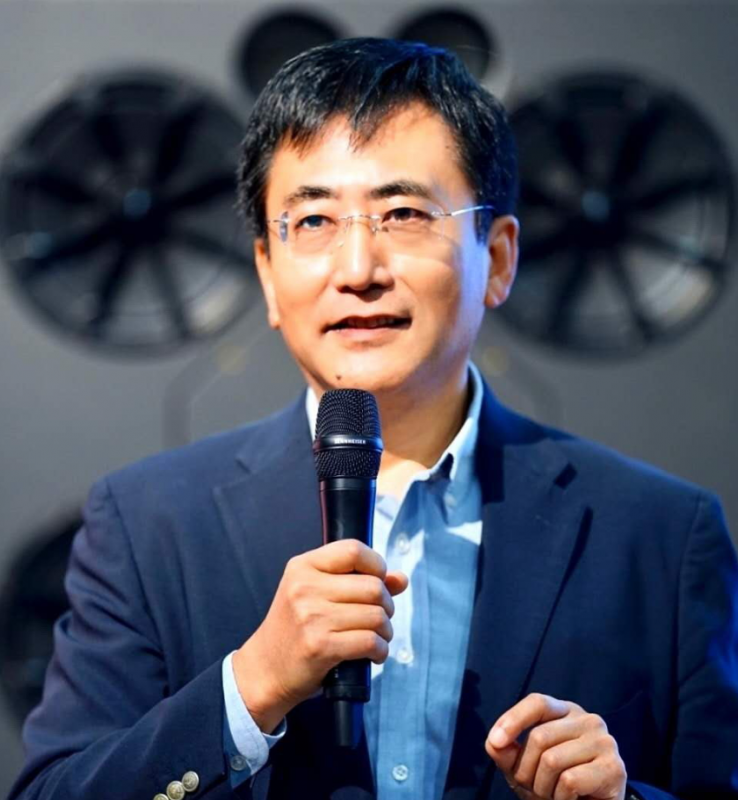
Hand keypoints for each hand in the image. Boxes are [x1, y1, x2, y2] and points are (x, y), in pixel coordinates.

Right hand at [232, 540, 407, 732]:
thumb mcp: (316, 594)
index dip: (376, 565)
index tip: (378, 582)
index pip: (353, 550)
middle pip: (373, 586)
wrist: (265, 670)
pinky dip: (380, 650)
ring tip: (377, 637)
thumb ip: (358, 580)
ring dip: (385, 630)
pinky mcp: (320, 646)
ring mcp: (311, 616)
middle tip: (380, 618)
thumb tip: (401, 579)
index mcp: (303, 566)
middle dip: (387, 604)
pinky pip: (370, 641)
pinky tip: (373, 654)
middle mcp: (304, 587)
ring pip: (376, 615)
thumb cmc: (296, 629)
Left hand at [485, 693, 626, 799]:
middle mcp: (588, 720)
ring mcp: (604, 742)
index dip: (513, 719)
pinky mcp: (614, 768)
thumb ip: (507, 752)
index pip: (537, 703)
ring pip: (552, 761)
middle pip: (539, 737)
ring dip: (543, 788)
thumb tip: (494, 742)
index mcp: (565, 712)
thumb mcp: (524, 767)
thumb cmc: (556, 785)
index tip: (495, 741)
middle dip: (526, 771)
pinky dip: (561, 798)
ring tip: (553, 795)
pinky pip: (570, 781)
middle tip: (534, 788)